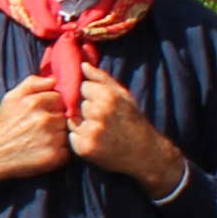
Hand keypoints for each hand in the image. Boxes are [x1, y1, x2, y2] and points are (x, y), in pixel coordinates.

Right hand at [0, 79, 70, 196]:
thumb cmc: (4, 125)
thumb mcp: (11, 98)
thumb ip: (32, 83)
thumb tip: (54, 79)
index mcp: (35, 103)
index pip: (58, 98)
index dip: (50, 105)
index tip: (40, 113)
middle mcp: (44, 120)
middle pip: (64, 114)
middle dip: (55, 119)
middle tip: (39, 128)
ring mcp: (51, 139)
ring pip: (67, 131)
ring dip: (58, 135)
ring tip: (41, 139)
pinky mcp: (54, 157)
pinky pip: (67, 149)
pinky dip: (59, 150)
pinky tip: (44, 150)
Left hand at [67, 69, 180, 190]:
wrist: (145, 153)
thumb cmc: (133, 121)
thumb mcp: (123, 95)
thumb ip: (101, 78)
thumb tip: (82, 64)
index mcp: (108, 97)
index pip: (83, 87)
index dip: (92, 95)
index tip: (104, 103)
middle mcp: (98, 113)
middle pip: (77, 104)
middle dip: (87, 110)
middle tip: (104, 120)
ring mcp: (90, 132)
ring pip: (72, 119)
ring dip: (81, 124)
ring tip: (100, 130)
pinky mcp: (84, 148)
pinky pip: (71, 136)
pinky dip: (80, 139)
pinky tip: (96, 141)